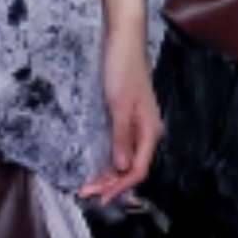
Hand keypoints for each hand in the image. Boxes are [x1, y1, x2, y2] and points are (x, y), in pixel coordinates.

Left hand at [88, 26, 159, 204]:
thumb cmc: (122, 70)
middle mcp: (147, 131)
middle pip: (132, 167)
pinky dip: (110, 159)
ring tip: (90, 185)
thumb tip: (122, 168)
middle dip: (111, 183)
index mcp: (150, 131)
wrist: (123, 40)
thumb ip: (122, 137)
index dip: (120, 187)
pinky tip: (99, 165)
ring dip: (109, 174)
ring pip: (126, 158)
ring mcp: (138, 125)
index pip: (138, 170)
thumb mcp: (119, 106)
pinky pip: (121, 146)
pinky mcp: (127, 117)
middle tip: (87, 193)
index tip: (100, 197)